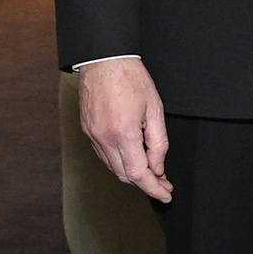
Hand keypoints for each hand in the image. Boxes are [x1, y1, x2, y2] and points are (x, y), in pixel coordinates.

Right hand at [77, 55, 170, 202]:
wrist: (104, 59)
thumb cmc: (131, 78)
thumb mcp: (155, 109)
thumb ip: (158, 143)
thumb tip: (158, 167)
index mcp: (124, 133)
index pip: (139, 174)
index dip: (154, 189)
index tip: (165, 194)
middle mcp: (104, 138)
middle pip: (124, 175)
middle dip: (145, 183)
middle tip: (163, 183)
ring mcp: (92, 135)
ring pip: (112, 167)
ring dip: (131, 174)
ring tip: (150, 171)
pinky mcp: (86, 130)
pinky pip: (103, 155)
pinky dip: (118, 161)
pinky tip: (131, 156)